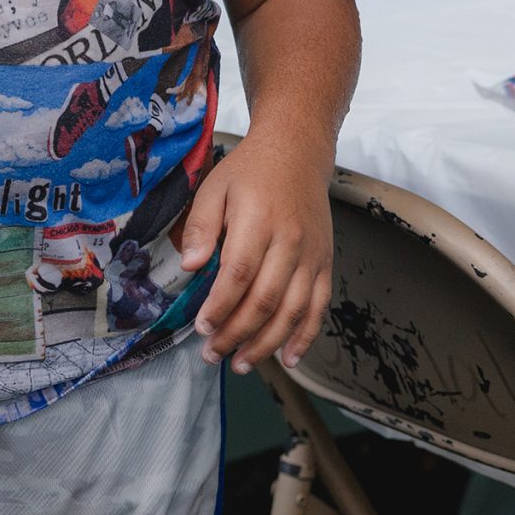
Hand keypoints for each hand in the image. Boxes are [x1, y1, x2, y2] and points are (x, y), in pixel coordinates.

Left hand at [176, 135, 332, 373]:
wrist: (297, 152)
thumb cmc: (250, 171)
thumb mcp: (214, 187)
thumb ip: (200, 227)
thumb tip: (189, 266)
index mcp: (258, 220)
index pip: (238, 274)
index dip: (220, 307)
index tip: (201, 327)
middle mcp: (290, 241)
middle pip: (265, 300)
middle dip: (237, 334)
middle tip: (212, 353)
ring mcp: (312, 255)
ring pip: (293, 311)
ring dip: (267, 344)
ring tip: (241, 363)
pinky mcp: (325, 263)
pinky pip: (319, 307)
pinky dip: (305, 336)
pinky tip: (288, 358)